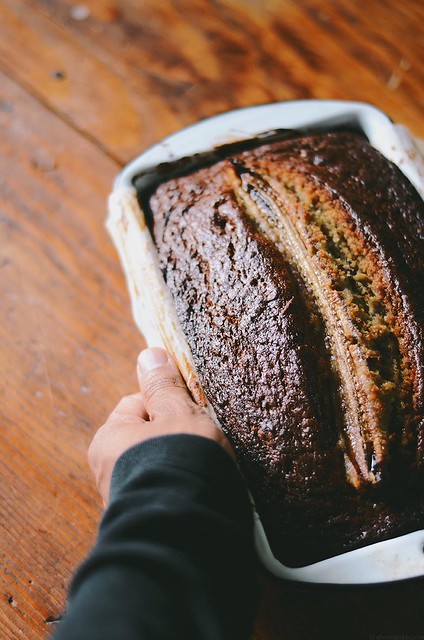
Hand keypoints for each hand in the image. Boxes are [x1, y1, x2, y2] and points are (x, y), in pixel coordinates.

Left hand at [88, 347, 232, 503]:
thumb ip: (164, 385)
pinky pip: (165, 489)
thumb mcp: (178, 414)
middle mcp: (109, 468)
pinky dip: (181, 487)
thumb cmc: (180, 462)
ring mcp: (126, 496)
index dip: (170, 405)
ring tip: (203, 470)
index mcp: (109, 438)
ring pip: (161, 463)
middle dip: (176, 437)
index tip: (191, 415)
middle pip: (150, 436)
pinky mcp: (144, 517)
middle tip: (199, 444)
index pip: (139, 404)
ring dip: (181, 463)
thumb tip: (148, 355)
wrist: (186, 532)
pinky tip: (198, 490)